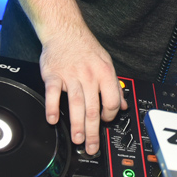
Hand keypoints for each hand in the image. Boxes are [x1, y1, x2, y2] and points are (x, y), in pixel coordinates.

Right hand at [38, 30, 125, 154]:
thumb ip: (114, 86)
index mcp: (105, 73)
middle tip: (92, 146)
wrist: (65, 31)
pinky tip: (53, 120)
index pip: (112, 100)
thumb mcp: (106, 64)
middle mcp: (89, 76)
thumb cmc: (86, 48)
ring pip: (76, 104)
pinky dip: (52, 107)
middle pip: (93, 108)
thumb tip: (123, 105)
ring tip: (78, 139)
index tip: (105, 123)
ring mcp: (71, 75)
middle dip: (94, 130)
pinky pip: (53, 93)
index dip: (110, 115)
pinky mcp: (53, 75)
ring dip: (77, 124)